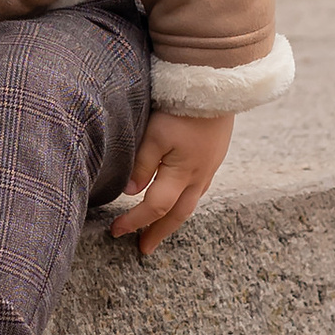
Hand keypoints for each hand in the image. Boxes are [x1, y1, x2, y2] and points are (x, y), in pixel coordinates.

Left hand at [108, 110, 233, 258]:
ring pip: (190, 203)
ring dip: (173, 219)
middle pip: (178, 214)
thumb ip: (142, 164)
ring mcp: (210, 167)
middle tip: (143, 248)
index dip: (134, 221)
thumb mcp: (155, 134)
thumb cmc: (182, 108)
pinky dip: (184, 201)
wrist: (218, 85)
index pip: (155, 207)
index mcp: (182, 173)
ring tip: (159, 229)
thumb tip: (130, 193)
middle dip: (159, 233)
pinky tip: (178, 199)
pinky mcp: (214, 156)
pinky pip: (199, 189)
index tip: (116, 231)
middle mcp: (199, 176)